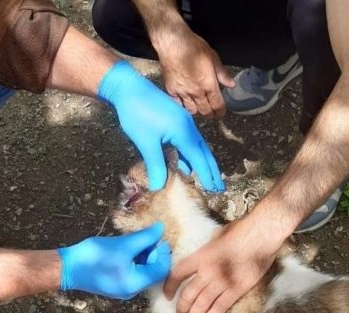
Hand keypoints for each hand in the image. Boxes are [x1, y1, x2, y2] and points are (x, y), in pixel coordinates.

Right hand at [58, 222, 170, 299]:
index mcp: (135, 284)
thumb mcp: (122, 245)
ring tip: (135, 239)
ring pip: (143, 270)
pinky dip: (134, 258)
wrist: (67, 267)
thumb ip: (144, 238)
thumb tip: (160, 229)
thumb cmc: (93, 257)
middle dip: (153, 252)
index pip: (160, 270)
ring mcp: (124, 287)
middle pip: (153, 271)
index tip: (156, 236)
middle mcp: (132, 290)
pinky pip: (133, 270)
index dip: (162, 252)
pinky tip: (127, 246)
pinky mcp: (117, 282)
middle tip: (146, 235)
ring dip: (144, 253)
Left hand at [98, 61, 224, 191]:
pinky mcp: (177, 119)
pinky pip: (189, 140)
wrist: (129, 88)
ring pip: (197, 146)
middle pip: (204, 153)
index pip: (199, 159)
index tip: (215, 190)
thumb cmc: (137, 114)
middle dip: (211, 171)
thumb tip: (159, 187)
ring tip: (205, 178)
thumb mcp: (146, 142)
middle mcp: (189, 127)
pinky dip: (191, 154)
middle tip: (219, 187)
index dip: (207, 176)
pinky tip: (185, 163)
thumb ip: (155, 165)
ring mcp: (184, 122)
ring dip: (201, 163)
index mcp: (184, 133)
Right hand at [156, 27, 234, 118]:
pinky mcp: (171, 90)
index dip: (221, 112)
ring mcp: (183, 92)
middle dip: (210, 114)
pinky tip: (186, 105)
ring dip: (198, 112)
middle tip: (212, 113)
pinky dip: (184, 108)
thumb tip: (232, 85)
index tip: (221, 113)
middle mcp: (196, 92)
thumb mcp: (213, 57)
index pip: (217, 105)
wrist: (173, 43)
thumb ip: (222, 74)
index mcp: (209, 85)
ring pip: (192, 111)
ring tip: (200, 110)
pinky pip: (179, 105)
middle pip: (205, 111)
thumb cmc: (193, 47)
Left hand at [163, 220, 277, 312]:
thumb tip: (205, 253)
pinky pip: (220, 308)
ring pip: (202, 304)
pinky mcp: (237, 289)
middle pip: (188, 294)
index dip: (170, 287)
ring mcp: (222, 282)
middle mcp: (208, 271)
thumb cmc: (241, 230)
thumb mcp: (217, 236)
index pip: (178, 274)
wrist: (262, 235)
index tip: (168, 295)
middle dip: (182, 308)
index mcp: (201, 256)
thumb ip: (208, 248)